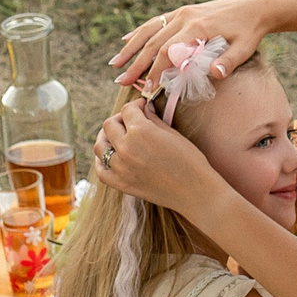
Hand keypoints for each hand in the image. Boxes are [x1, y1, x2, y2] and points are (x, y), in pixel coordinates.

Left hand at [89, 101, 224, 215]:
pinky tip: (109, 157)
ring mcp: (121, 168)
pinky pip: (101, 171)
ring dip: (107, 138)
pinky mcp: (122, 184)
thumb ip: (153, 119)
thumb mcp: (172, 133)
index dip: (136, 105)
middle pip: (109, 125)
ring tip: (117, 137)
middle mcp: (126, 148)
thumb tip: (143, 108)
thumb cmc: (190, 160)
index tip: (142, 107)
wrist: (195, 191)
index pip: (128, 110)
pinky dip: (102, 162)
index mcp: (141, 132)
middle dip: (120, 118)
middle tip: (131, 120)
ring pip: (101, 146)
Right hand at [112, 0, 282, 89]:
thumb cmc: (249, 31)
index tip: (146, 90)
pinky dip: (140, 32)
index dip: (155, 72)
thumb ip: (229, 61)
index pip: (169, 53)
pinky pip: (156, 22)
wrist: (255, 7)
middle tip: (120, 82)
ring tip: (115, 64)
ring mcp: (182, 13)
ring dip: (131, 48)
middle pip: (153, 43)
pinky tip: (127, 40)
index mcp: (198, 28)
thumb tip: (214, 74)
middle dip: (135, 64)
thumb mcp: (245, 48)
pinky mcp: (183, 12)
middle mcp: (185, 17)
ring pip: (149, 30)